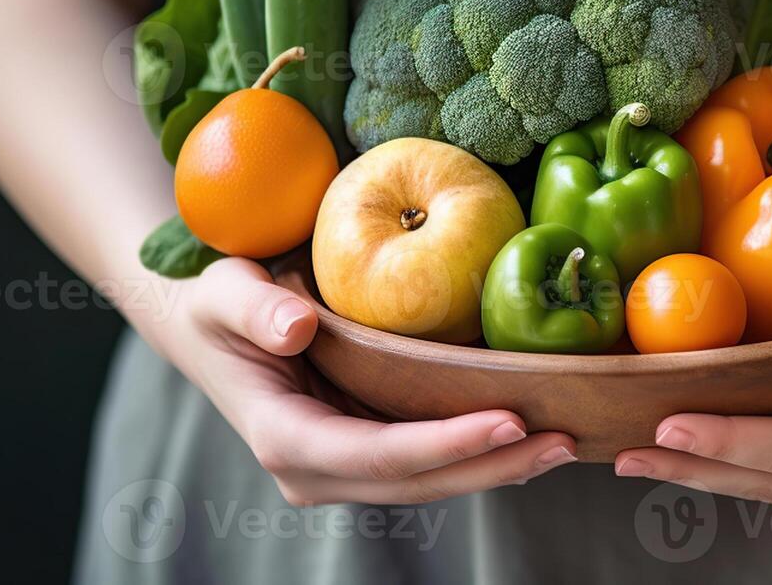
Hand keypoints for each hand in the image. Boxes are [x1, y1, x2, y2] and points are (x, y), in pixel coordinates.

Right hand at [139, 258, 577, 505]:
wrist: (206, 324)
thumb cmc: (217, 300)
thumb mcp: (224, 291)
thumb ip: (254, 309)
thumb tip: (295, 328)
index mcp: (284, 437)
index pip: (378, 453)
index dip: (445, 445)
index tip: (508, 421)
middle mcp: (316, 469)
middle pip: (418, 482)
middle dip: (494, 466)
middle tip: (565, 440)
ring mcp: (342, 466)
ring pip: (431, 481)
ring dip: (498, 466)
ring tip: (564, 441)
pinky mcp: (365, 451)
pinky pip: (429, 462)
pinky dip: (480, 452)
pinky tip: (529, 433)